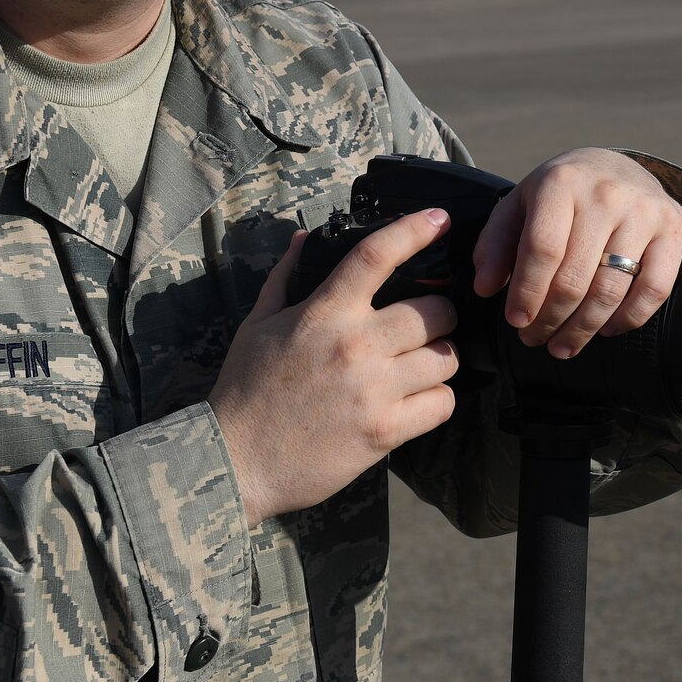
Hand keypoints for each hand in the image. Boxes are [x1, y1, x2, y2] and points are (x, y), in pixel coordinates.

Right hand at [211, 210, 461, 525]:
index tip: (440, 219)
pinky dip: (437, 400)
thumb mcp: (256, 325)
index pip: (376, 255)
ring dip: (441, 358)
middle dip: (440, 314)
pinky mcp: (384, 431)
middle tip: (428, 325)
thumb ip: (285, 277)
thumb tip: (305, 238)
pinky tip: (419, 400)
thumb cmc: (244, 391)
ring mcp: (373, 390)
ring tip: (423, 365)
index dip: (415, 230)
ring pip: (446, 357)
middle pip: (435, 311)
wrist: (235, 462)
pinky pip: (442, 404)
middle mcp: (354, 345)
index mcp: (323, 313)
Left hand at [471, 148, 681, 359]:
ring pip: (612, 289)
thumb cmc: (561, 194)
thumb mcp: (519, 204)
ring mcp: (644, 210)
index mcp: (561, 182)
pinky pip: (655, 288)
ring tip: (564, 346)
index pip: (542, 250)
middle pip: (575, 277)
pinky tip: (607, 329)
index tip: (516, 321)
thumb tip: (485, 288)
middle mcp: (606, 193)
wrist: (615, 166)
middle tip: (535, 340)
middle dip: (550, 319)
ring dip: (584, 328)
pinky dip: (630, 318)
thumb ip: (496, 243)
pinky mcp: (673, 226)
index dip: (527, 293)